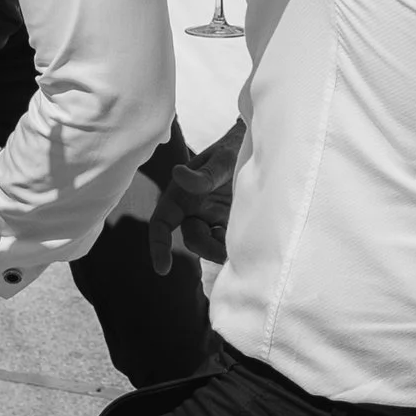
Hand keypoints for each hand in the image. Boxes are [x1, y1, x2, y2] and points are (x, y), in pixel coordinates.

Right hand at [149, 118, 244, 274]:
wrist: (257, 146)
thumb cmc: (233, 148)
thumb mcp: (222, 158)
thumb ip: (204, 174)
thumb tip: (177, 174)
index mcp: (181, 194)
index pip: (161, 223)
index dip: (158, 245)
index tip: (163, 268)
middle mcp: (193, 209)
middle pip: (192, 239)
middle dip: (206, 249)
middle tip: (225, 253)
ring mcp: (212, 218)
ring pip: (211, 245)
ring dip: (222, 250)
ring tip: (240, 245)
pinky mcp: (230, 224)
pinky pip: (228, 242)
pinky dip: (235, 247)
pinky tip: (248, 240)